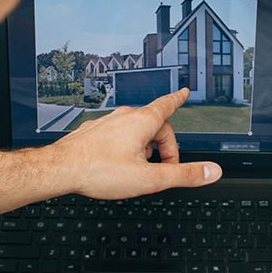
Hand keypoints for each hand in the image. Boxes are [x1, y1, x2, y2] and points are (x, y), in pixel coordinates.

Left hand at [47, 88, 222, 199]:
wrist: (60, 169)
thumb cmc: (98, 171)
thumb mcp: (149, 179)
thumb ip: (183, 174)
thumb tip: (211, 171)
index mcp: (142, 122)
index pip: (167, 105)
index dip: (179, 100)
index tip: (184, 93)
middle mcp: (124, 117)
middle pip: (155, 125)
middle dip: (164, 146)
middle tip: (164, 169)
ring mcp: (107, 123)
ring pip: (135, 131)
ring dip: (144, 148)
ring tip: (139, 170)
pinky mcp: (94, 132)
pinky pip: (117, 135)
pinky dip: (125, 147)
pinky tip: (118, 165)